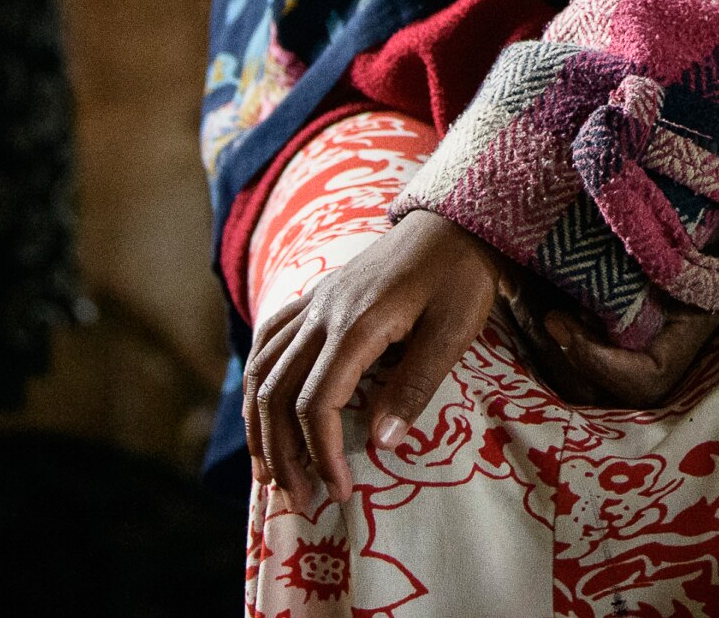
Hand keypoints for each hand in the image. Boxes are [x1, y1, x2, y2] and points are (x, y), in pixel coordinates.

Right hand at [244, 209, 718, 508]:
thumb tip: (380, 442)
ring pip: (262, 370)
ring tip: (270, 474)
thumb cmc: (461, 275)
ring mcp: (314, 303)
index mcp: (356, 323)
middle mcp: (322, 313)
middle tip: (299, 500)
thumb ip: (416, 384)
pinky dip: (257, 381)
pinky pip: (268, 340)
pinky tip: (262, 411)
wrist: (455, 218)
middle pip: (278, 392)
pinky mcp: (315, 299)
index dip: (320, 452)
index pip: (317, 401)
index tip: (338, 489)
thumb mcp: (453, 330)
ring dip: (260, 426)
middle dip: (283, 454)